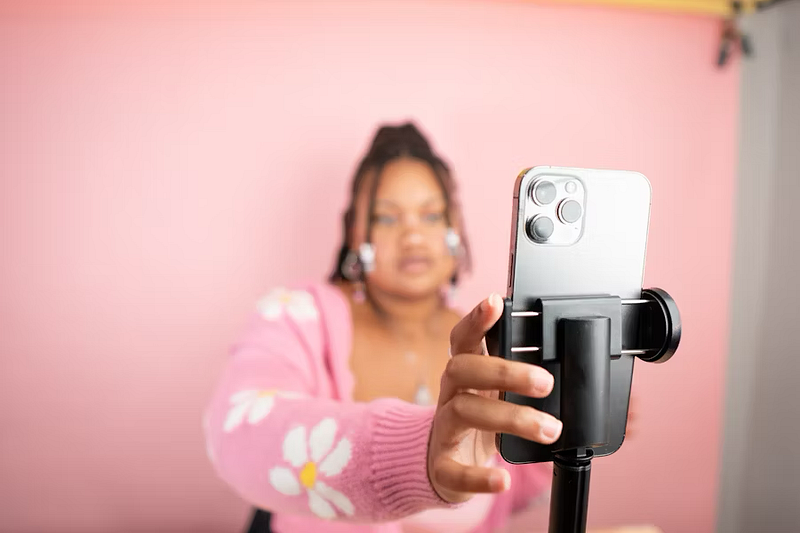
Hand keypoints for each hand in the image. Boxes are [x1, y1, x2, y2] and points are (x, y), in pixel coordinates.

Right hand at [427, 293, 562, 503]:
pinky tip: (503, 480)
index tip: (496, 302)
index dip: (476, 319)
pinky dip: (479, 477)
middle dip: (503, 371)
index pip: (463, 338)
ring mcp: (444, 429)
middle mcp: (450, 395)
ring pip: (464, 412)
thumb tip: (568, 369)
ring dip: (510, 419)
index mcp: (466, 373)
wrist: (445, 466)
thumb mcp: (495, 393)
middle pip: (462, 369)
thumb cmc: (480, 421)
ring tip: (549, 429)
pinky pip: (454, 470)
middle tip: (545, 382)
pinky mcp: (443, 466)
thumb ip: (519, 379)